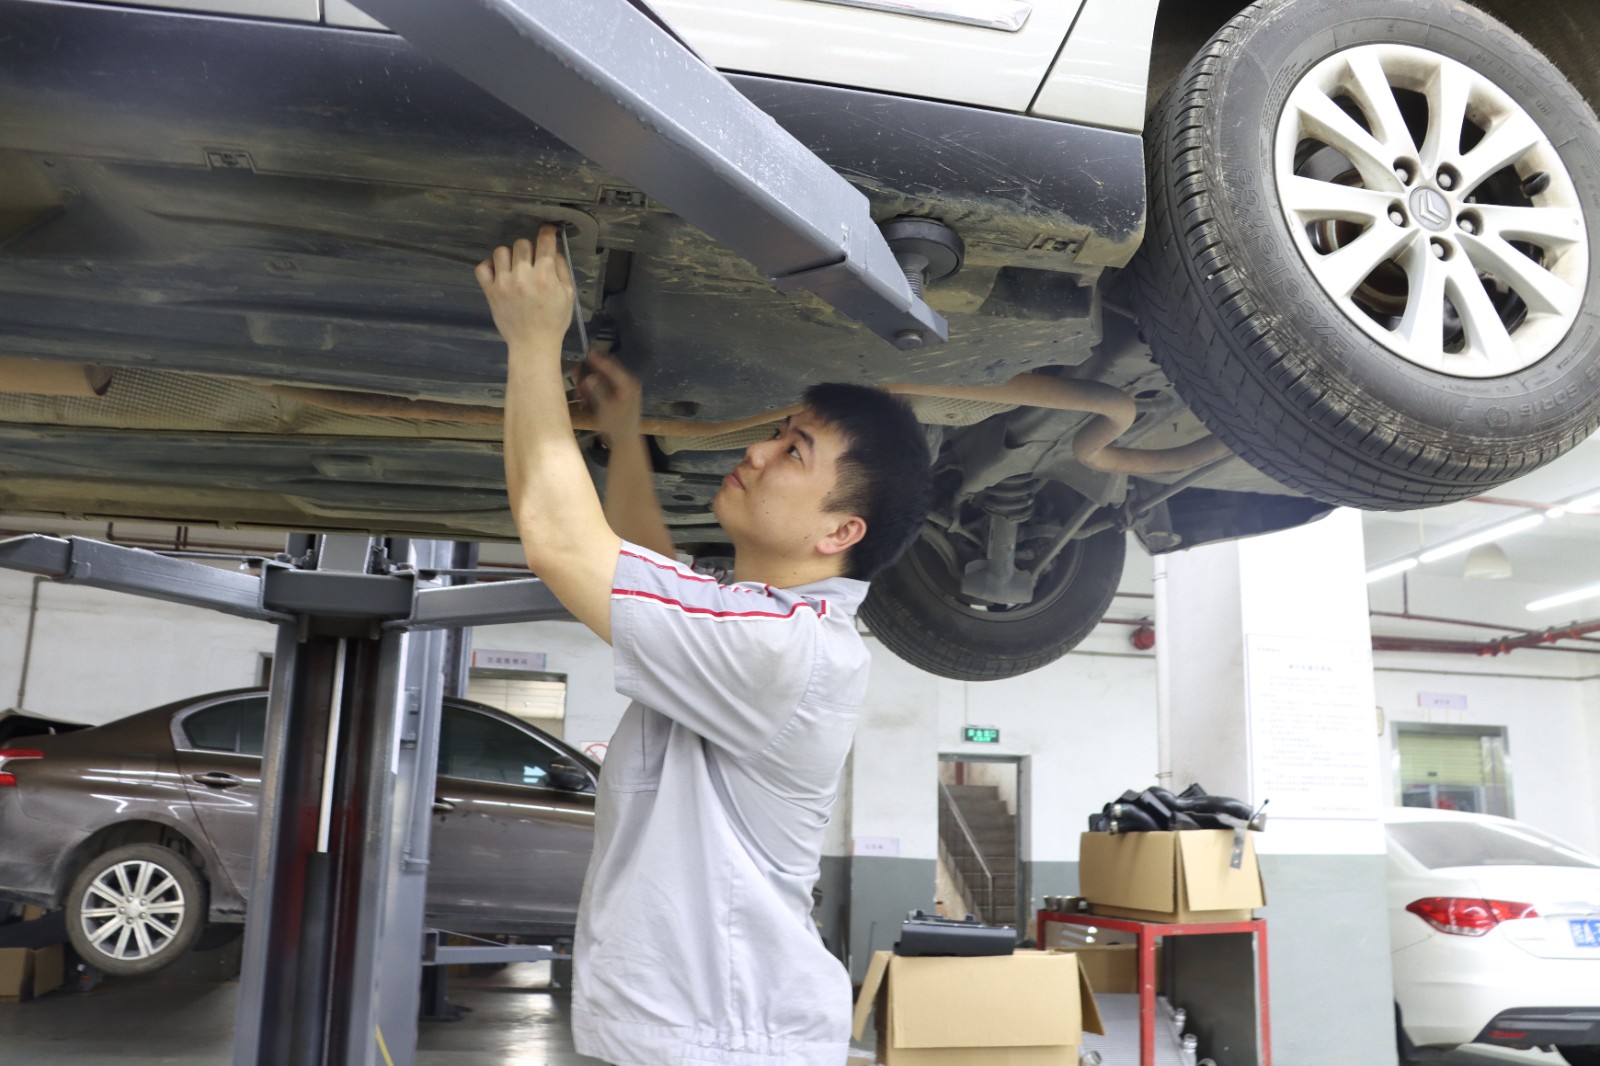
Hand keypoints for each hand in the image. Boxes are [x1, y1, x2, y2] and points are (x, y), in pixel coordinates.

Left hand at [475, 225, 573, 353]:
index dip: (547, 233)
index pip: (544, 242)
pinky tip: (498, 274)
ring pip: (501, 252)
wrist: (533, 345)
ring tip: (514, 268)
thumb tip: (553, 252)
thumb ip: (562, 271)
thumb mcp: (568, 296)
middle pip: (521, 244)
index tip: (547, 232)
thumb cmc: (553, 322)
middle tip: (531, 261)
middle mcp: (522, 277)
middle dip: (529, 249)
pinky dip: (489, 267)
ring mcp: (504, 284)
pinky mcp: (491, 292)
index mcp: (544, 276)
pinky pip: (482, 268)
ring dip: (509, 257)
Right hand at [575, 348, 642, 442]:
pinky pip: (604, 385)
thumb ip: (597, 392)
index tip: (587, 353)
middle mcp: (628, 382)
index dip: (598, 360)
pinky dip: (593, 389)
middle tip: (574, 374)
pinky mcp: (619, 393)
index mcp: (628, 384)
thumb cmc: (617, 426)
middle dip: (589, 372)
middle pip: (606, 370)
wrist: (626, 439)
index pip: (612, 367)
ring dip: (589, 383)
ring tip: (579, 393)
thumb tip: (588, 377)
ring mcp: (624, 387)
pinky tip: (584, 397)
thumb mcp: (605, 409)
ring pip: (603, 377)